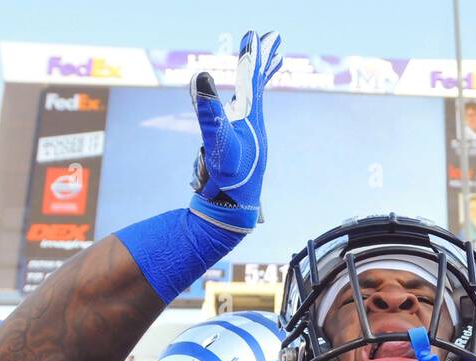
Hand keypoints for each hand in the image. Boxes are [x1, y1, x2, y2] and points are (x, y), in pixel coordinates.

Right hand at [188, 30, 282, 231]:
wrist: (232, 211)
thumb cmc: (228, 179)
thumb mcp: (216, 143)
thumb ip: (208, 110)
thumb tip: (200, 77)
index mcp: (250, 120)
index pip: (252, 81)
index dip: (253, 56)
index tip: (257, 33)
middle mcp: (252, 125)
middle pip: (260, 86)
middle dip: (264, 61)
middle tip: (274, 40)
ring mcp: (246, 137)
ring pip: (251, 101)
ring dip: (258, 80)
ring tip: (268, 63)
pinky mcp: (238, 149)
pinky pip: (236, 122)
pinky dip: (239, 110)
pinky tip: (238, 112)